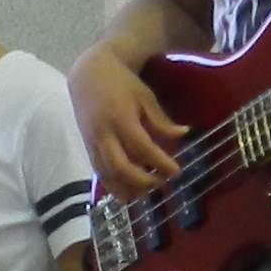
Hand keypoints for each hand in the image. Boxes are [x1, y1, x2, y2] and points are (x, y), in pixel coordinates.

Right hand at [72, 47, 184, 194]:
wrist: (88, 75)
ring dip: (126, 188)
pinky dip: (112, 186)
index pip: (142, 147)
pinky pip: (99, 172)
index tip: (176, 172)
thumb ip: (161, 120)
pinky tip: (126, 194)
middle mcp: (104, 134)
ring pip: (107, 174)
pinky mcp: (87, 148)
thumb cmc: (121, 83)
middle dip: (142, 180)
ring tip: (145, 194)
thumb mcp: (145, 97)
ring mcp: (93, 143)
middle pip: (121, 167)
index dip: (160, 162)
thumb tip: (182, 135)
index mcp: (121, 118)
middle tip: (161, 182)